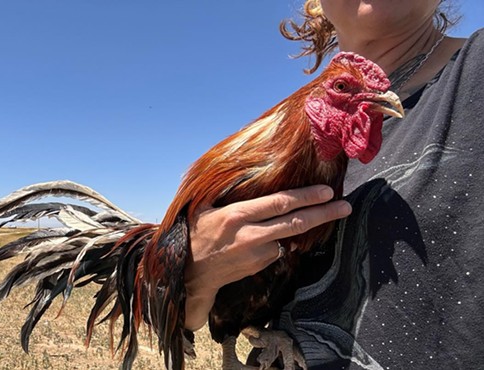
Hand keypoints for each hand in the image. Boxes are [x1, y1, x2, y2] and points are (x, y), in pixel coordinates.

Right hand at [183, 185, 351, 330]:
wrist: (188, 273)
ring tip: (298, 219)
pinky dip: (274, 241)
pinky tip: (257, 240)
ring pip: (286, 236)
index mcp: (237, 215)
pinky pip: (275, 249)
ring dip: (295, 228)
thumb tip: (244, 168)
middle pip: (295, 223)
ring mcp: (257, 254)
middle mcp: (250, 235)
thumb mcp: (203, 206)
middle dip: (324, 214)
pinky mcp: (259, 266)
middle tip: (346, 206)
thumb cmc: (194, 233)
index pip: (280, 203)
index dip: (306, 197)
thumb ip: (226, 191)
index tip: (327, 192)